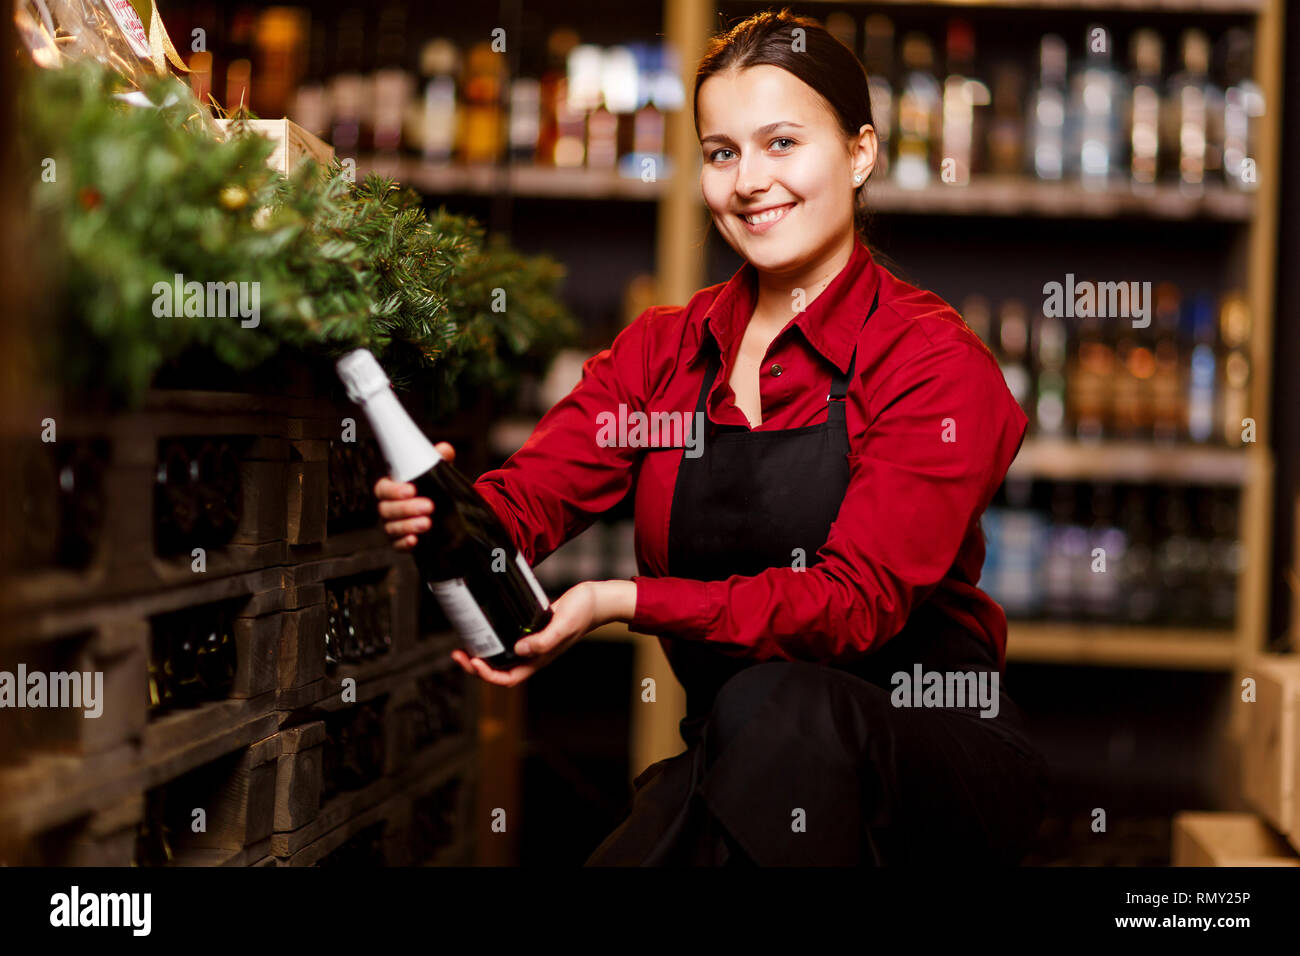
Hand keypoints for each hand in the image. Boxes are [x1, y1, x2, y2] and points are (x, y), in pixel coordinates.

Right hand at [374, 441, 454, 550]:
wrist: (444, 513)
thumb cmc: (433, 489)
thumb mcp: (437, 473)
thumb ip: (439, 460)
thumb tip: (444, 449)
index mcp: (392, 489)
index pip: (383, 488)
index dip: (394, 490)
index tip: (412, 490)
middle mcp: (388, 508)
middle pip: (387, 509)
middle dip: (407, 508)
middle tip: (429, 506)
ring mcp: (393, 526)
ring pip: (392, 528)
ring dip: (409, 525)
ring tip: (428, 523)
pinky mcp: (400, 542)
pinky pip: (397, 545)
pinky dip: (404, 543)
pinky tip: (415, 540)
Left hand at [450, 580, 605, 686]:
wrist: (596, 600)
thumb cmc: (583, 613)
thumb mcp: (562, 625)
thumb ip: (543, 640)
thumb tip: (519, 649)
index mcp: (539, 659)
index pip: (508, 678)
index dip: (487, 674)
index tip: (474, 660)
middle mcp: (533, 655)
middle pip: (499, 670)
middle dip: (476, 666)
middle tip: (457, 653)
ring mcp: (532, 643)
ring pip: (501, 656)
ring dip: (482, 653)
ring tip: (464, 644)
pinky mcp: (531, 629)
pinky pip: (507, 640)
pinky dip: (493, 638)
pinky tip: (485, 628)